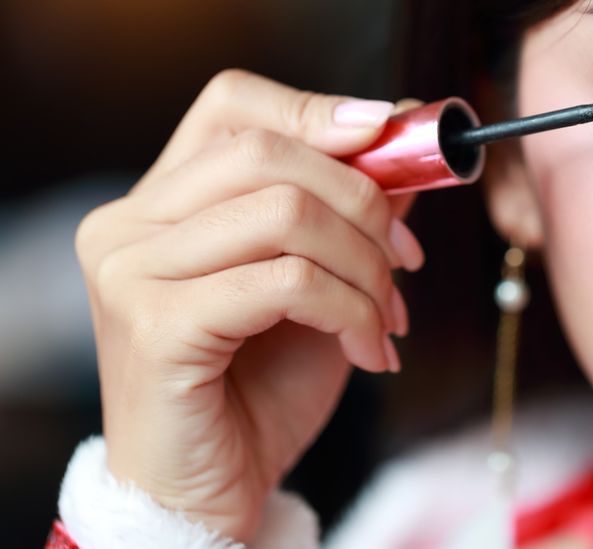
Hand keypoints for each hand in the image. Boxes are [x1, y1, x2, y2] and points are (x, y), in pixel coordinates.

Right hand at [75, 69, 424, 540]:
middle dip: (365, 203)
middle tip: (405, 262)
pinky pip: (286, 282)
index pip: (233, 105)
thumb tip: (402, 143)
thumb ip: (349, 212)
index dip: (317, 109)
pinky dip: (350, 311)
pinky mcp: (155, 325)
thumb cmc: (259, 389)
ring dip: (365, 268)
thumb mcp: (320, 283)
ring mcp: (132, 272)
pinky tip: (368, 350)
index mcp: (162, 202)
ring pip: (286, 215)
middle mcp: (130, 225)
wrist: (212, 490)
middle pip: (270, 154)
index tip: (387, 135)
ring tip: (387, 319)